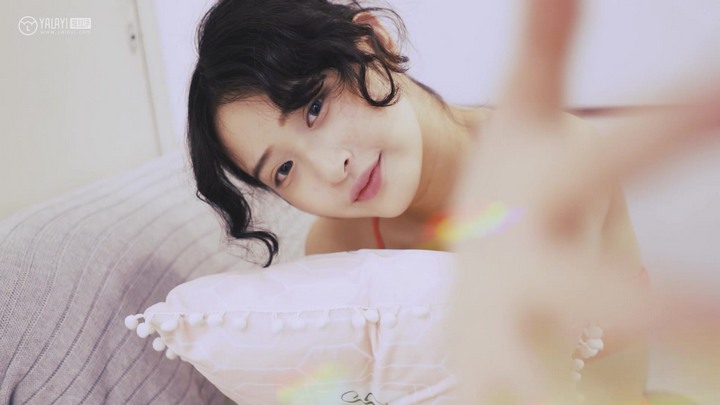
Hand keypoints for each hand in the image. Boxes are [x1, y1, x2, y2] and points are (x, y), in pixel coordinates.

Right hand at [445, 0, 719, 402]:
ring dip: (585, 384)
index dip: (669, 128)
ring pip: (549, 382)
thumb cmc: (510, 198)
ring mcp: (507, 335)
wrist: (466, 285)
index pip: (605, 155)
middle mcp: (521, 270)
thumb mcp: (524, 122)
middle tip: (717, 319)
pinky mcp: (496, 379)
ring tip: (657, 391)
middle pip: (583, 294)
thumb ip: (542, 47)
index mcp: (536, 195)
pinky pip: (538, 403)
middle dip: (645, 309)